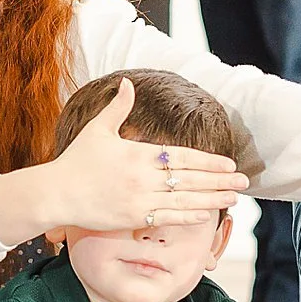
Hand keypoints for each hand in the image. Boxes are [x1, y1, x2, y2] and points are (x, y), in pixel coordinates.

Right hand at [46, 75, 248, 229]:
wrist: (56, 193)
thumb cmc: (76, 161)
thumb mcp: (97, 130)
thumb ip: (117, 107)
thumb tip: (127, 83)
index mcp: (137, 153)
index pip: (182, 156)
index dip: (208, 161)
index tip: (229, 164)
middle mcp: (142, 176)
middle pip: (189, 178)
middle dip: (219, 180)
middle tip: (244, 182)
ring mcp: (139, 199)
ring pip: (184, 199)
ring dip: (212, 199)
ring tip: (234, 198)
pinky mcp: (133, 217)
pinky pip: (167, 218)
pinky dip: (188, 216)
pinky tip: (207, 215)